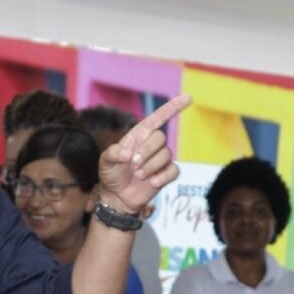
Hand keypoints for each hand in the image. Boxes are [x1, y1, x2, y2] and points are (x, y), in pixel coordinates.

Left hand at [97, 95, 190, 212]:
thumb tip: (128, 154)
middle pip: (160, 137)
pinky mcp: (166, 174)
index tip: (188, 97)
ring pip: (166, 155)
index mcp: (138, 136)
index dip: (172, 107)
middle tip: (133, 164)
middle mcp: (151, 145)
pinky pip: (174, 171)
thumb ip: (113, 154)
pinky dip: (162, 177)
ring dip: (150, 166)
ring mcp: (160, 159)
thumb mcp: (105, 162)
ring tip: (138, 176)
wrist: (116, 196)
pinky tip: (152, 183)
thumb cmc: (111, 174)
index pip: (158, 118)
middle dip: (146, 151)